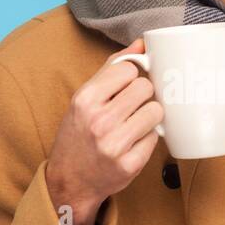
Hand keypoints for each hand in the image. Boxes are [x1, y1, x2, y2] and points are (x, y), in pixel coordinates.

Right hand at [45, 37, 164, 224]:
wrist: (69, 180)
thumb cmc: (78, 133)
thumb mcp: (85, 98)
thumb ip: (112, 69)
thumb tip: (142, 43)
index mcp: (85, 99)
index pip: (129, 69)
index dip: (131, 77)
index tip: (125, 87)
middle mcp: (99, 121)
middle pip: (146, 88)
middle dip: (143, 96)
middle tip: (131, 107)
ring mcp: (115, 145)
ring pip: (155, 112)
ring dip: (149, 117)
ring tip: (133, 124)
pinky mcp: (129, 165)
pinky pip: (155, 138)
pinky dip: (147, 139)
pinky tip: (133, 143)